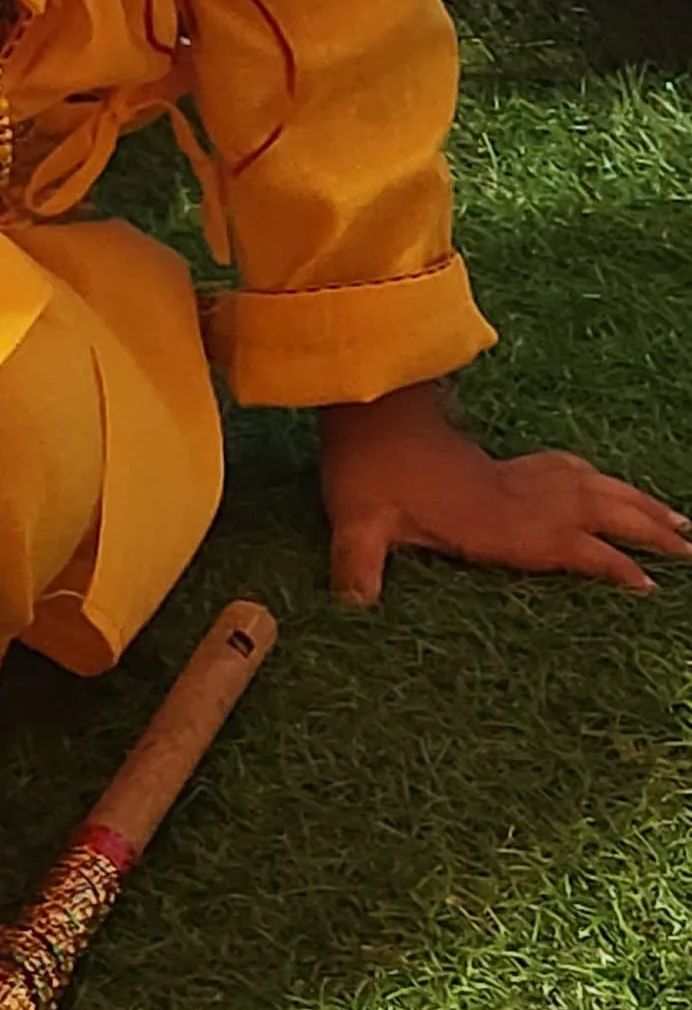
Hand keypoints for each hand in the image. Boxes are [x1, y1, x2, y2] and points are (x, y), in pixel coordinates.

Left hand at [321, 380, 689, 605]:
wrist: (366, 406)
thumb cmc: (365, 466)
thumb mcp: (355, 517)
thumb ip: (358, 562)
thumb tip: (351, 604)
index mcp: (493, 520)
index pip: (565, 544)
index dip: (607, 562)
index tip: (647, 582)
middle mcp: (516, 498)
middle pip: (596, 511)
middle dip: (645, 528)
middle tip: (690, 546)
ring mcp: (514, 477)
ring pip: (591, 487)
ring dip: (634, 503)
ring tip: (678, 521)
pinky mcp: (503, 463)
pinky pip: (569, 470)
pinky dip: (600, 480)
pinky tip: (609, 487)